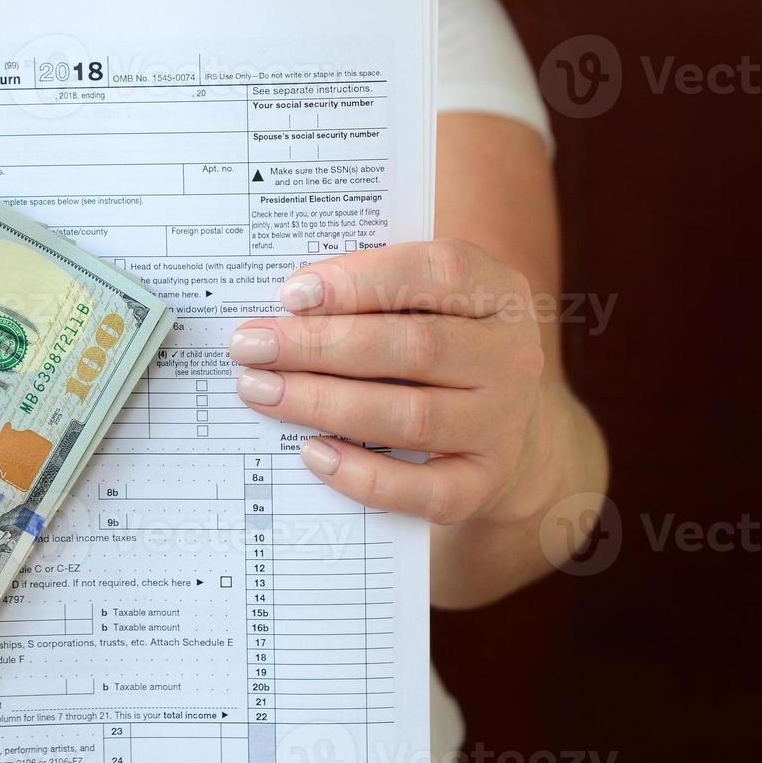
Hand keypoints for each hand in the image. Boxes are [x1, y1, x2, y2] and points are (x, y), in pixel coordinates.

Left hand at [229, 240, 547, 525]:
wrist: (507, 435)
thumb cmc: (440, 352)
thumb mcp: (427, 306)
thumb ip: (373, 295)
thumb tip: (287, 309)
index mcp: (497, 293)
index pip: (437, 272)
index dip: (362, 280)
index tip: (292, 294)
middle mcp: (510, 358)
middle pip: (414, 346)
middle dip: (320, 345)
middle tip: (251, 347)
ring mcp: (502, 426)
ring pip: (410, 416)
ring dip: (324, 402)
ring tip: (261, 391)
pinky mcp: (482, 486)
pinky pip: (421, 490)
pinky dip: (362, 474)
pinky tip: (311, 453)